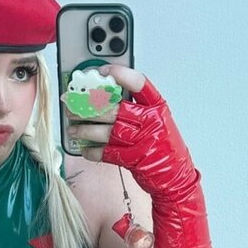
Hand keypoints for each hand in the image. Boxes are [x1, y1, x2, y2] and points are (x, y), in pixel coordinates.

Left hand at [73, 67, 197, 200]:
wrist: (175, 175)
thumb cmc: (163, 145)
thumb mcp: (156, 120)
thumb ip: (135, 108)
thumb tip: (102, 96)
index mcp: (157, 106)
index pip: (138, 82)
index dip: (118, 74)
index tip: (100, 72)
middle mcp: (149, 121)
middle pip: (114, 108)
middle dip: (88, 107)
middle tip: (72, 105)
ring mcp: (142, 140)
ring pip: (106, 130)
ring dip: (85, 129)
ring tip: (73, 129)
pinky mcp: (133, 159)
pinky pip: (106, 152)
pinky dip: (92, 151)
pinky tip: (84, 149)